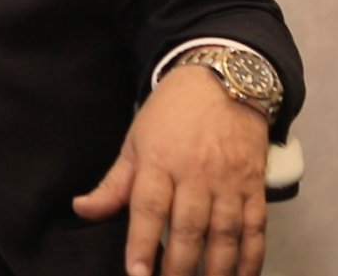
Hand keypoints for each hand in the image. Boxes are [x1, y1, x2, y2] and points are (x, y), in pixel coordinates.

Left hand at [73, 65, 269, 275]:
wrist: (223, 82)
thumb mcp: (135, 141)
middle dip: (177, 266)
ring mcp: (228, 181)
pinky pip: (255, 228)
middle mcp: (195, 174)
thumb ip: (113, 183)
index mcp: (159, 161)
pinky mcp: (254, 186)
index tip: (136, 273)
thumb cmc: (172, 114)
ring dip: (216, 269)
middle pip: (187, 227)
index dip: (140, 243)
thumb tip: (81, 208)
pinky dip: (251, 258)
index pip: (148, 208)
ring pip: (224, 233)